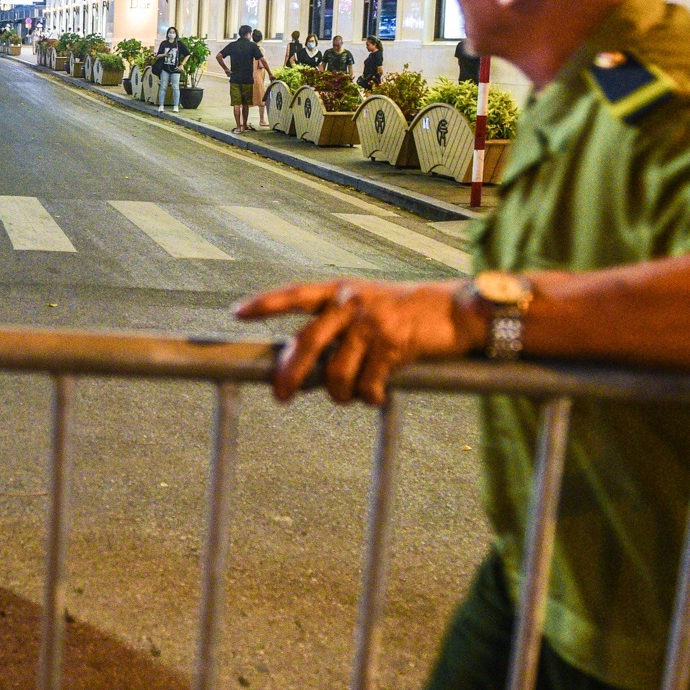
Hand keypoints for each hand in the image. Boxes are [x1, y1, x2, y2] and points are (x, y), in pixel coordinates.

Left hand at [234, 280, 481, 405]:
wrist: (453, 311)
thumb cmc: (402, 314)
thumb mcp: (364, 308)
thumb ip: (334, 327)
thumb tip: (299, 365)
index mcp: (338, 291)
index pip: (294, 295)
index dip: (265, 304)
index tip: (237, 313)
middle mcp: (350, 303)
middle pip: (306, 344)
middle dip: (289, 375)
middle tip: (281, 396)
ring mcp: (371, 324)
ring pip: (336, 373)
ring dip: (338, 394)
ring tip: (347, 396)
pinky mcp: (393, 346)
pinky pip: (367, 385)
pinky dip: (368, 398)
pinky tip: (375, 396)